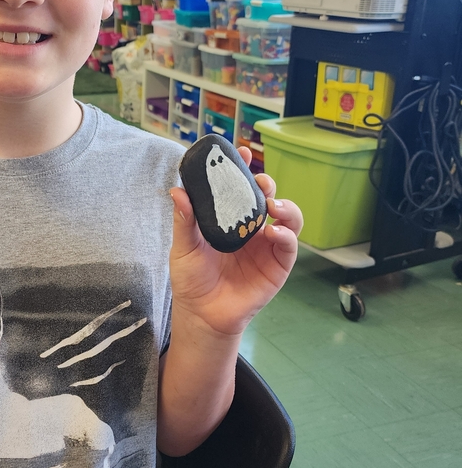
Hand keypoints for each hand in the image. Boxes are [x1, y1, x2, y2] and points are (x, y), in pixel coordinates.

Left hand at [168, 147, 301, 337]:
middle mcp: (252, 228)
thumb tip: (177, 190)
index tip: (241, 152)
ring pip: (288, 217)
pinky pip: (289, 245)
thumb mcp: (183, 248)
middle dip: (267, 184)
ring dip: (285, 206)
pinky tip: (274, 233)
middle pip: (267, 197)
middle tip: (260, 181)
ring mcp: (267, 246)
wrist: (202, 315)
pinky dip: (286, 235)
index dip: (243, 169)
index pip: (239, 188)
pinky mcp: (278, 266)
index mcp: (230, 219)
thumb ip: (184, 221)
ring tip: (273, 206)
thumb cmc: (192, 280)